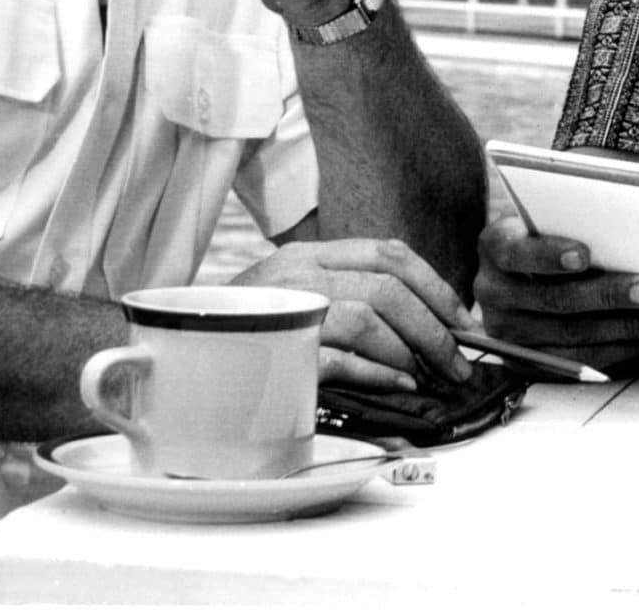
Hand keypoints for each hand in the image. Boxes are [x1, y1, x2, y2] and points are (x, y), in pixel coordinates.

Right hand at [232, 237, 476, 391]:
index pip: (388, 253)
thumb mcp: (293, 298)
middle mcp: (295, 275)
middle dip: (435, 328)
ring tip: (424, 376)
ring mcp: (282, 311)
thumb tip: (425, 324)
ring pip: (367, 317)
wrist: (174, 359)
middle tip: (459, 362)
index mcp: (307, 256)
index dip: (436, 286)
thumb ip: (346, 296)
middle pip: (387, 287)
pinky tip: (399, 386)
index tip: (464, 320)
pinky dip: (377, 373)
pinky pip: (338, 359)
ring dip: (408, 351)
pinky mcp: (272, 354)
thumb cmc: (244, 335)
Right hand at [475, 213, 638, 373]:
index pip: (517, 252)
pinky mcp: (527, 360)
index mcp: (496, 247)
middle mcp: (493, 291)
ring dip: (624, 326)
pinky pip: (576, 360)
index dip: (550, 256)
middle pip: (553, 298)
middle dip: (607, 294)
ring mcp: (507, 331)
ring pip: (570, 333)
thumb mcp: (548, 220)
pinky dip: (616, 348)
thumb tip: (633, 231)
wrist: (522, 272)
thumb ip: (576, 223)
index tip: (586, 255)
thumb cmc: (549, 235)